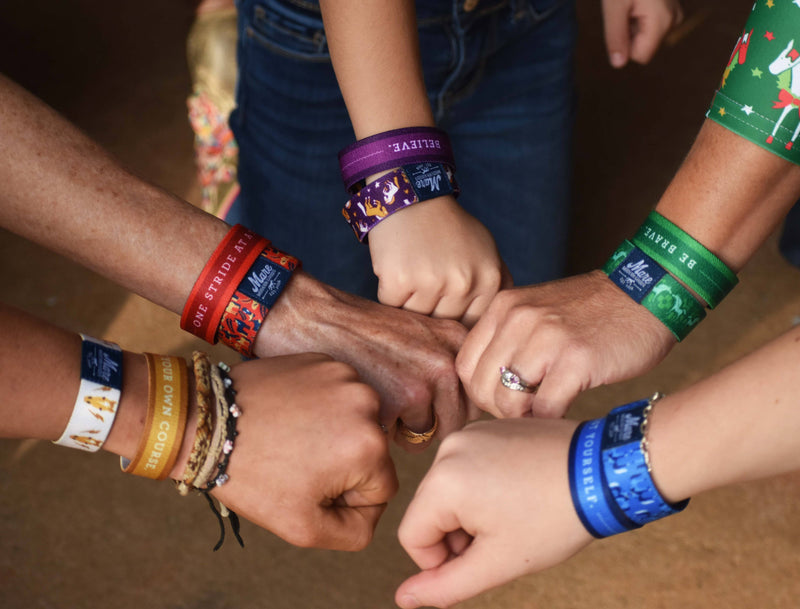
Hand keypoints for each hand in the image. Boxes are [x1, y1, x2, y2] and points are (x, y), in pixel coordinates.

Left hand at [209, 353, 397, 550]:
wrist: (206, 423)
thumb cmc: (252, 476)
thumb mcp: (304, 528)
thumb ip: (355, 533)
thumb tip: (372, 511)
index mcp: (370, 447)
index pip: (383, 489)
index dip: (348, 500)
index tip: (310, 489)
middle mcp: (367, 403)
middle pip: (372, 452)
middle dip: (342, 465)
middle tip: (297, 465)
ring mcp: (345, 375)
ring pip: (356, 421)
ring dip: (333, 434)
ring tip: (291, 439)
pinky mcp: (324, 360)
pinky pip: (337, 395)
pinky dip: (319, 407)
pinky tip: (288, 416)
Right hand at [254, 272, 475, 450]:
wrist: (309, 317)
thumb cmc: (357, 330)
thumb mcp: (417, 332)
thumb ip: (446, 360)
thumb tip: (472, 402)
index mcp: (456, 340)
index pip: (476, 395)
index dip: (449, 404)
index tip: (422, 396)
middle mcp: (448, 358)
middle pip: (459, 420)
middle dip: (431, 422)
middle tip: (396, 400)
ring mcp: (426, 380)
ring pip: (434, 434)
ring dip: (409, 430)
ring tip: (380, 400)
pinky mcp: (399, 400)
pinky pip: (406, 442)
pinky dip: (384, 433)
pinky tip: (364, 404)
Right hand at [368, 195, 510, 327]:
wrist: (412, 199)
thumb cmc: (449, 227)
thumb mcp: (486, 250)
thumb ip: (498, 284)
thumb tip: (499, 319)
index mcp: (490, 280)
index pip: (473, 325)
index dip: (456, 318)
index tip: (446, 303)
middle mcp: (464, 284)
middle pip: (444, 325)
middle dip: (433, 309)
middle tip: (426, 281)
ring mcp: (431, 282)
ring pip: (416, 319)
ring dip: (410, 302)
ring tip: (413, 273)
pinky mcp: (400, 280)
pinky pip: (392, 306)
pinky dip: (390, 293)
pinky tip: (398, 269)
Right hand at [396, 418, 592, 608]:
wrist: (603, 471)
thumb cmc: (554, 518)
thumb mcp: (497, 563)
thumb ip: (445, 586)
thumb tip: (403, 598)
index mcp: (443, 481)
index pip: (412, 537)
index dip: (440, 562)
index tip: (482, 560)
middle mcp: (449, 449)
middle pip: (429, 511)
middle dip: (458, 536)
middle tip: (504, 540)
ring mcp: (470, 433)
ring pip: (448, 491)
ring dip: (471, 513)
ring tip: (514, 516)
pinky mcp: (489, 428)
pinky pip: (468, 468)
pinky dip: (483, 488)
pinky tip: (518, 495)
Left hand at [456, 270, 674, 417]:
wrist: (647, 293)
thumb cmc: (592, 313)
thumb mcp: (536, 312)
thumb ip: (507, 340)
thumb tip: (486, 392)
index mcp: (502, 308)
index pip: (465, 366)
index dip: (481, 393)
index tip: (504, 400)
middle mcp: (517, 320)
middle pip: (481, 388)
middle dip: (500, 411)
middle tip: (526, 412)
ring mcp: (546, 339)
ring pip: (507, 403)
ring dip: (524, 419)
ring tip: (544, 413)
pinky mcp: (576, 360)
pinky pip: (544, 409)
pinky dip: (550, 422)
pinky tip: (564, 414)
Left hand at [601, 0, 682, 66]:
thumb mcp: (614, 6)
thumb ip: (616, 37)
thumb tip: (618, 65)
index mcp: (662, 22)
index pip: (641, 56)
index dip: (625, 44)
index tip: (621, 21)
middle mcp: (673, 21)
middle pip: (644, 47)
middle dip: (630, 33)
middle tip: (626, 8)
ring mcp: (675, 14)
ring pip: (647, 36)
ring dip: (634, 23)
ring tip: (632, 2)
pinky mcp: (671, 8)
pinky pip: (652, 24)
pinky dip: (640, 15)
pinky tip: (638, 0)